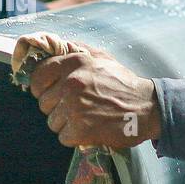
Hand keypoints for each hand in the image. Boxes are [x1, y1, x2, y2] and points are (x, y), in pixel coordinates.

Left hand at [27, 47, 161, 147]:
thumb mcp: (101, 57)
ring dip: (65, 123)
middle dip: (56, 107)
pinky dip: (74, 137)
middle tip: (75, 106)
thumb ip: (76, 50)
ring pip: (52, 121)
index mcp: (74, 63)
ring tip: (85, 117)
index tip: (50, 92)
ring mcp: (74, 107)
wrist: (147, 108)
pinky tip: (89, 128)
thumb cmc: (123, 83)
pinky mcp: (81, 130)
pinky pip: (63, 137)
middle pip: (43, 102)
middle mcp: (71, 83)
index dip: (41, 87)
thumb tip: (54, 47)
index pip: (38, 76)